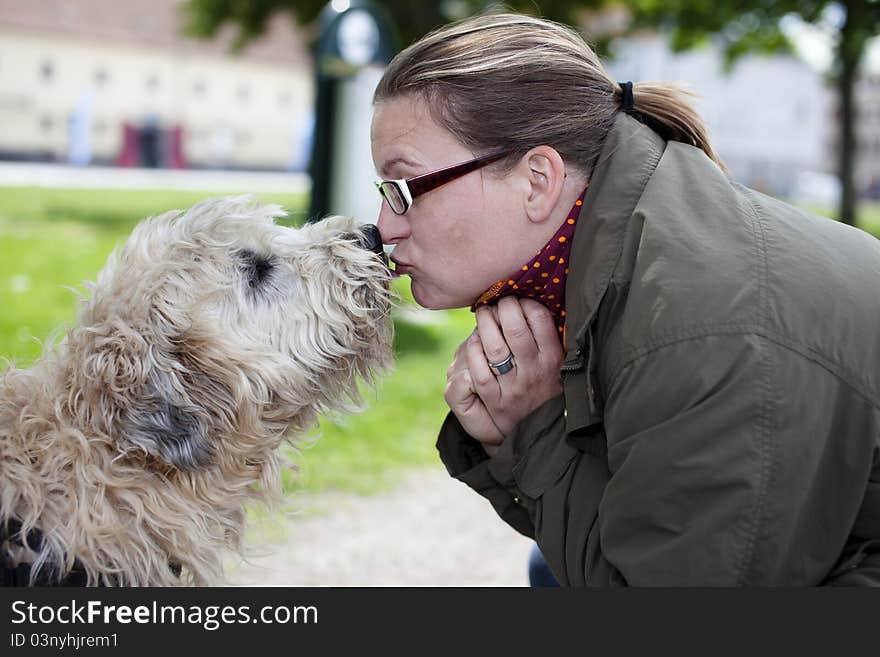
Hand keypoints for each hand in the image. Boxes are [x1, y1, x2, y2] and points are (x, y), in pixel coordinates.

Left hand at [444, 297, 564, 454]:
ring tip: (483, 313)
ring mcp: (513, 387)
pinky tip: (475, 341)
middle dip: (503, 306)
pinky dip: (473, 350)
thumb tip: (536, 301)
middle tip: (498, 301)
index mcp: (554, 359)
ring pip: (494, 346)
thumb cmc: (549, 388)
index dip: (525, 302)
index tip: (519, 299)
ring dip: (484, 323)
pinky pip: (479, 370)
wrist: (543, 431)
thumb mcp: (561, 364)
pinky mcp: (495, 400)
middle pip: (514, 328)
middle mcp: (535, 372)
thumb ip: (551, 337)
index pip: (540, 318)